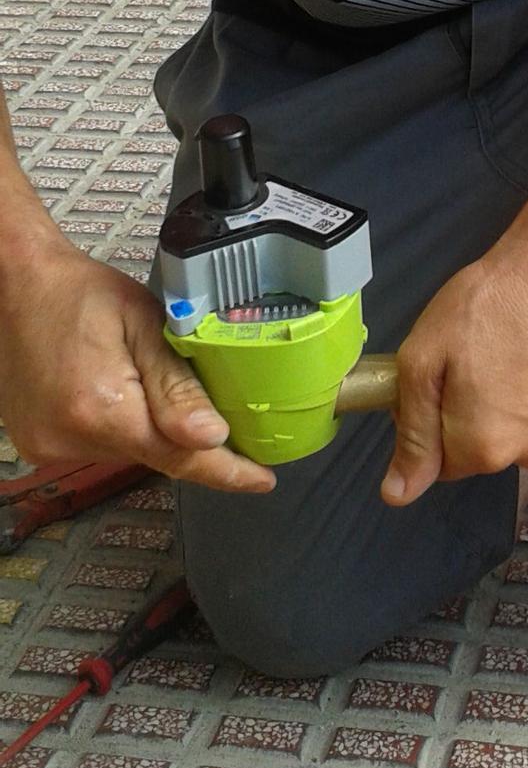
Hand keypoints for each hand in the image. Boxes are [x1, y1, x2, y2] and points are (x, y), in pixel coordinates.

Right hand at [0, 238, 275, 492]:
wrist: (18, 287)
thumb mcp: (145, 324)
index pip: (180, 458)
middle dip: (185, 432)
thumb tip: (213, 437)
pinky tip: (112, 387)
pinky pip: (99, 446)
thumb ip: (177, 384)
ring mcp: (49, 447)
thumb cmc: (84, 294)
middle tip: (206, 395)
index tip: (264, 480)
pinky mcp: (38, 446)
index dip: (226, 472)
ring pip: (128, 450)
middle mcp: (70, 440)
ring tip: (140, 375)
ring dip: (147, 426)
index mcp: (102, 410)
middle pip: (155, 453)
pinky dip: (119, 425)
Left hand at [382, 222, 527, 505]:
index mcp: (483, 447)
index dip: (433, 417)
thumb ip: (412, 433)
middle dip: (471, 411)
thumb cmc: (493, 302)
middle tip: (476, 355)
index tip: (443, 375)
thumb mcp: (425, 361)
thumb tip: (397, 494)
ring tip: (512, 348)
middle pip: (483, 448)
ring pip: (518, 431)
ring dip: (509, 402)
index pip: (440, 462)